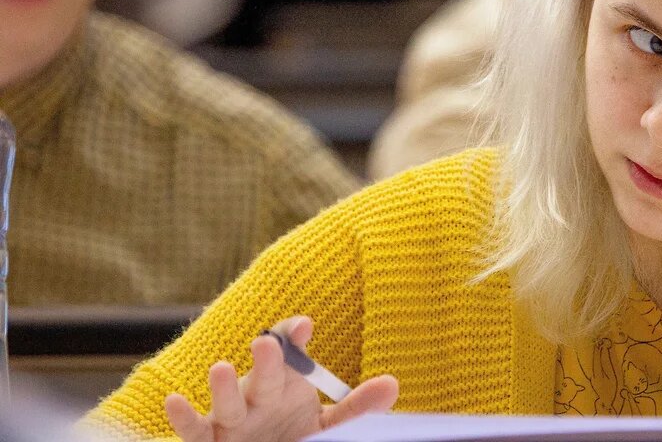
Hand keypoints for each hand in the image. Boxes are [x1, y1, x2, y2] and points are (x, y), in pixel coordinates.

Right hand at [164, 316, 398, 441]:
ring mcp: (232, 418)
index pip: (292, 354)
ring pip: (227, 402)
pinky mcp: (210, 441)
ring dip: (223, 387)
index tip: (304, 326)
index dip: (294, 337)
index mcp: (286, 384)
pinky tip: (173, 402)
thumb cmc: (290, 434)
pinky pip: (195, 431)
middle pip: (265, 375)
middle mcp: (257, 395)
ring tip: (221, 368)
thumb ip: (355, 407)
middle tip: (268, 343)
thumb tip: (392, 384)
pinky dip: (182, 418)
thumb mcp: (325, 424)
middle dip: (267, 360)